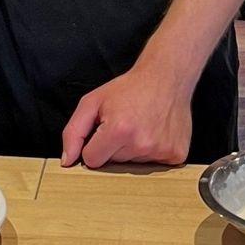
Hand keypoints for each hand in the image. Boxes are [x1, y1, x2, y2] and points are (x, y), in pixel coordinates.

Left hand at [59, 59, 192, 168]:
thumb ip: (74, 132)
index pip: (92, 160)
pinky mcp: (177, 155)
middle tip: (125, 124)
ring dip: (133, 149)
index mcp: (118, 130)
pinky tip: (154, 133)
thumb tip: (67, 161)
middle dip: (114, 147)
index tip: (104, 131)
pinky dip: (152, 152)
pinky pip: (155, 166)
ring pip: (133, 165)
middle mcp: (141, 143)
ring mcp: (161, 151)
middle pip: (113, 163)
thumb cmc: (129, 89)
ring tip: (141, 126)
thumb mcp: (92, 102)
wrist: (166, 78)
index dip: (94, 145)